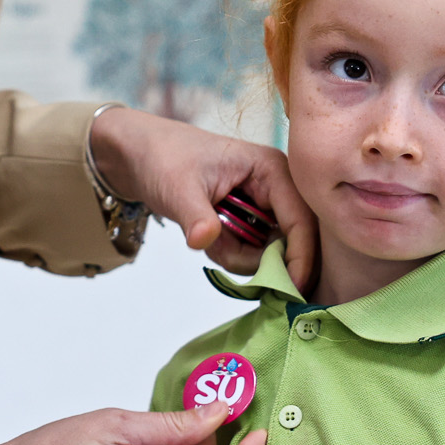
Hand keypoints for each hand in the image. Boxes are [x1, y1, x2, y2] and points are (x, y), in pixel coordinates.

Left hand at [89, 106, 316, 284]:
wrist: (143, 155)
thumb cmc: (163, 158)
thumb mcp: (178, 188)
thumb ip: (196, 216)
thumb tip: (204, 240)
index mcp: (272, 168)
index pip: (301, 220)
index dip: (301, 257)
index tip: (290, 289)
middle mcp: (278, 186)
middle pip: (294, 241)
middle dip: (259, 258)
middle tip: (222, 251)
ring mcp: (267, 204)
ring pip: (271, 252)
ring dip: (239, 255)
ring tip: (208, 234)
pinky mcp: (254, 219)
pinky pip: (254, 252)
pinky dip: (232, 253)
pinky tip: (210, 235)